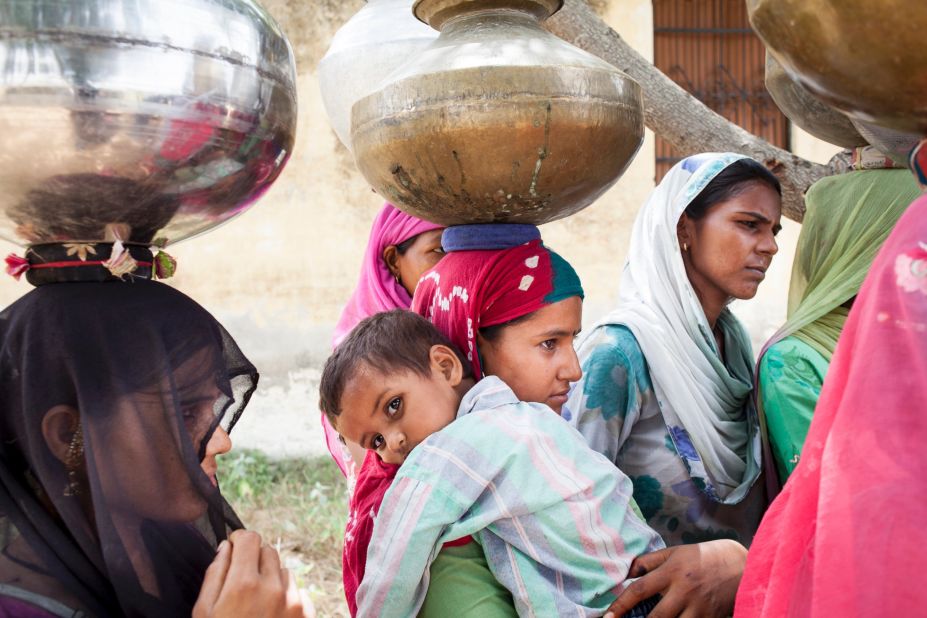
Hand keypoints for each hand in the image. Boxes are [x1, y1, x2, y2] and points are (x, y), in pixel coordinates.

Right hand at [193, 530, 313, 617]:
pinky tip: (271, 617)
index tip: (234, 549)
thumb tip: (226, 547)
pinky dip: (286, 597)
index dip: (239, 541)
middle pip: (268, 551)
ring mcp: (294, 602)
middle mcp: (273, 588)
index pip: (250, 538)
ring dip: (271, 579)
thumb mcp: (204, 613)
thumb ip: (214, 576)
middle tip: (242, 580)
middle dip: (254, 559)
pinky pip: (298, 591)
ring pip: (284, 571)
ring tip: (256, 605)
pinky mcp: (307, 615)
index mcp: (244, 585)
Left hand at [604, 540, 746, 617]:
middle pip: (656, 617)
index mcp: (672, 571)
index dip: (620, 605)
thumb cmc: (703, 557)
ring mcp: (699, 608)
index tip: (607, 616)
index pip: (640, 590)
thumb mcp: (675, 552)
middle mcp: (684, 591)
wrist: (743, 566)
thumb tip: (626, 572)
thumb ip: (649, 562)